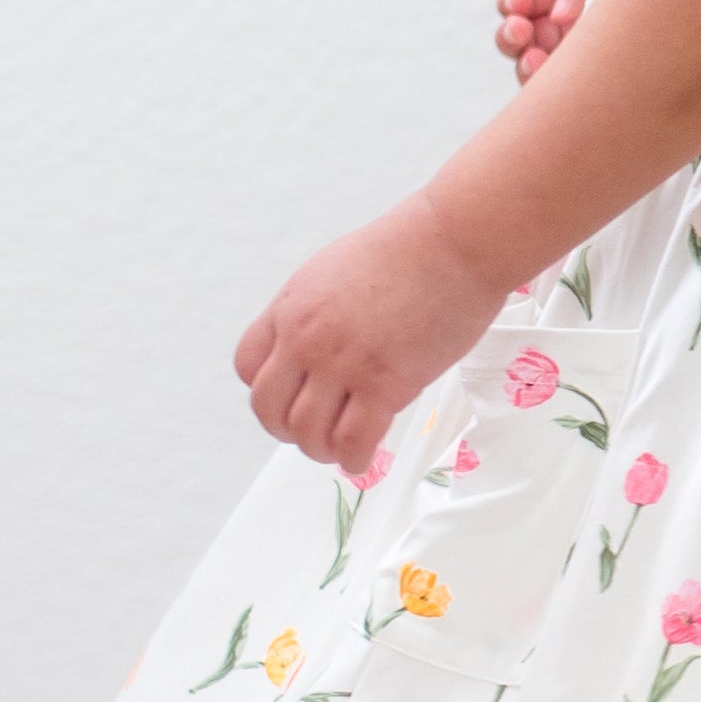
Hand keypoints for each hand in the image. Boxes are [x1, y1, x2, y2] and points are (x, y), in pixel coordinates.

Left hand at [234, 193, 503, 476]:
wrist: (452, 242)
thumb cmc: (412, 248)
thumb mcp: (338, 268)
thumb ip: (319, 309)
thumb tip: (325, 340)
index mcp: (292, 307)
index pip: (248, 366)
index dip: (267, 389)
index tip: (289, 398)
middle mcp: (306, 338)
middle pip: (268, 408)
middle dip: (285, 429)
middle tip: (310, 434)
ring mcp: (342, 363)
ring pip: (306, 432)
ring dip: (319, 449)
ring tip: (339, 450)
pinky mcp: (384, 384)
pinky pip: (352, 441)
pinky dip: (353, 460)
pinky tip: (362, 460)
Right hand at [494, 0, 594, 81]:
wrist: (684, 2)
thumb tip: (559, 17)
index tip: (517, 3)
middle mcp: (553, 26)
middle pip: (512, 36)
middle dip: (509, 35)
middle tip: (520, 32)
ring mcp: (566, 56)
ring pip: (528, 68)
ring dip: (525, 65)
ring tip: (534, 61)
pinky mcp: (582, 79)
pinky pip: (555, 90)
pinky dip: (549, 88)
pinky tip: (557, 84)